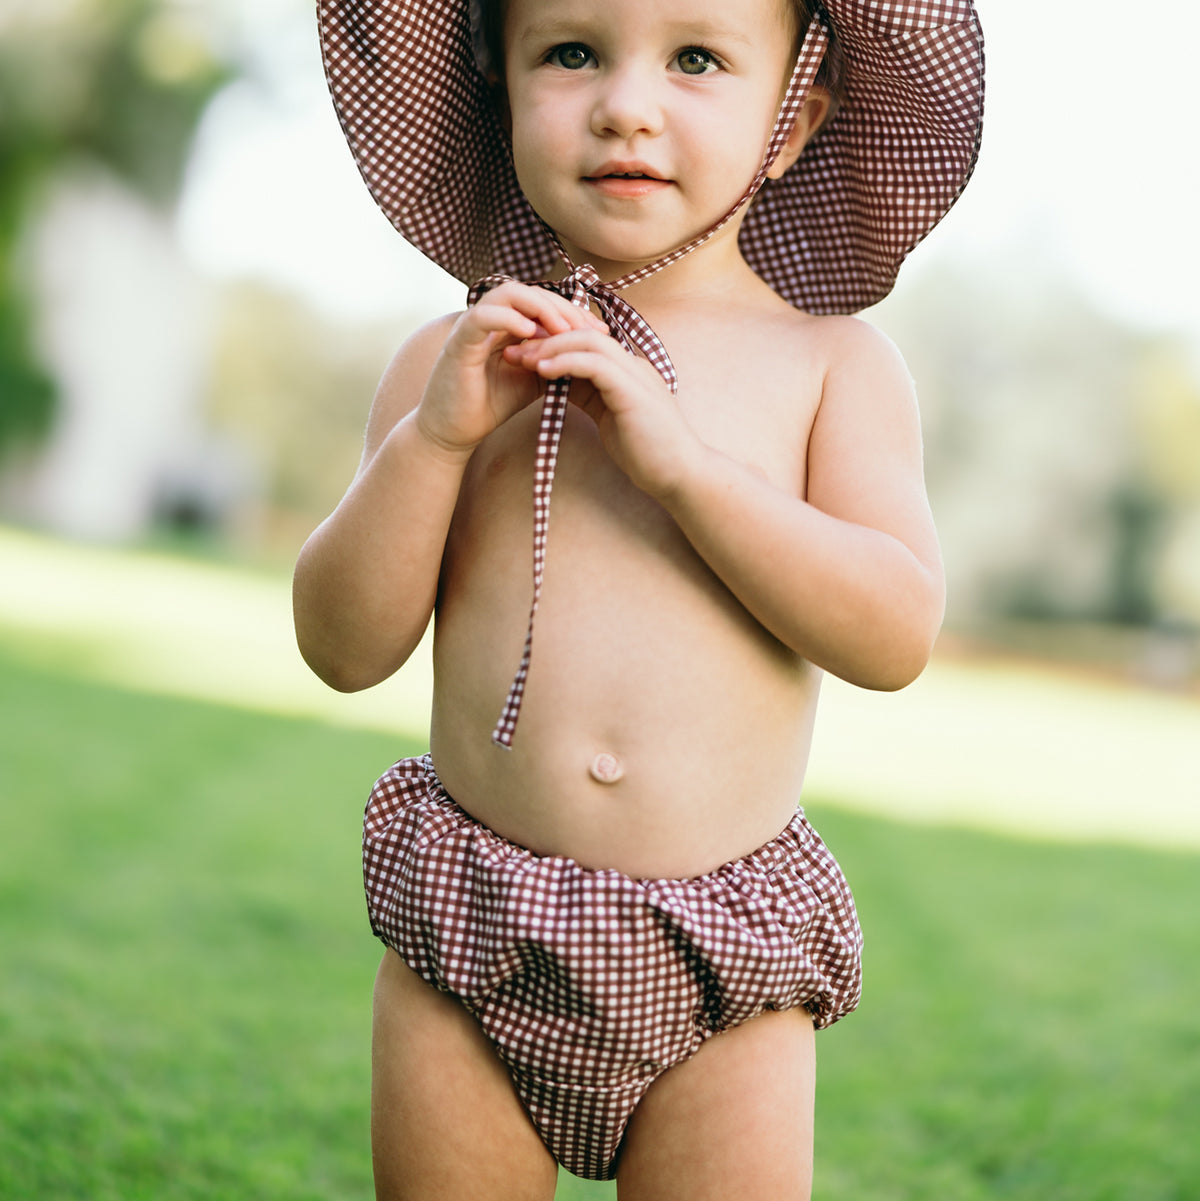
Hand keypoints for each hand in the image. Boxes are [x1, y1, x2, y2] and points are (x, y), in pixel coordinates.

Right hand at [414, 283, 607, 456]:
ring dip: (539, 307)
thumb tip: (590, 350)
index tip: (600, 332)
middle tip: (588, 329)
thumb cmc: (490, 405)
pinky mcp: (458, 341)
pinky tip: (531, 334)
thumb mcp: (534, 379)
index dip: (573, 312)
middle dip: (563, 308)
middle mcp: (489, 318)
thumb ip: (555, 360)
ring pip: (507, 294)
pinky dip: (508, 319)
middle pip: (530, 292)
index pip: (543, 302)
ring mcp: (472, 326)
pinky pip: (482, 317)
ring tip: (563, 330)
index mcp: (506, 324)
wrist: (454, 432)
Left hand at [503, 328, 704, 498]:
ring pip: (589, 341)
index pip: (586, 342)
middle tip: (514, 352)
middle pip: (584, 333)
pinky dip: (566, 362)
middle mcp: (633, 364)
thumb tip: (558, 384)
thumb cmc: (646, 452)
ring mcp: (636, 374)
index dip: (553, 344)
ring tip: (522, 359)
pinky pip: (595, 364)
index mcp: (627, 370)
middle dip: (546, 339)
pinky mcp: (633, 391)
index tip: (523, 355)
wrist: (679, 474)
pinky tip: (542, 371)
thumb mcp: (608, 417)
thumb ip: (587, 396)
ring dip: (551, 347)